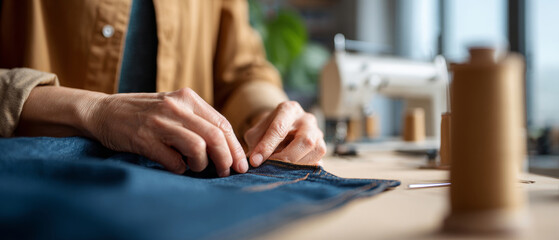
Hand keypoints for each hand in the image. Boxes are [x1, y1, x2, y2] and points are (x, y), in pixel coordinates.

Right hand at [87, 88, 246, 175]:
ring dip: (202, 164)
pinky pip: (174, 160)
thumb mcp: (173, 107)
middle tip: (226, 172)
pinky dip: (180, 168)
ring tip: (196, 167)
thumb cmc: (143, 113)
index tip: (240, 164)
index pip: (222, 123)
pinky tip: (176, 166)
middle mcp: (176, 107)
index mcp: (187, 98)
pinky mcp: (144, 139)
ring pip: (198, 146)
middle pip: (215, 135)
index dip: (235, 146)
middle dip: (226, 158)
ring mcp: (160, 122)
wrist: (102, 111)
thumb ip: (196, 120)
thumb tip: (226, 147)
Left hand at [244, 101, 326, 166]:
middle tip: (271, 167)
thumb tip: (254, 162)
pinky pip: (318, 161)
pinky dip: (304, 169)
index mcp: (289, 109)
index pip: (279, 127)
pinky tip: (291, 172)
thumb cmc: (266, 132)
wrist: (280, 130)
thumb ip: (255, 145)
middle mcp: (307, 119)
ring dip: (297, 164)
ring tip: (280, 170)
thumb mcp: (256, 134)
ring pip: (315, 151)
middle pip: (304, 140)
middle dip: (286, 157)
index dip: (267, 146)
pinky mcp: (321, 147)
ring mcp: (318, 133)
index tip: (255, 161)